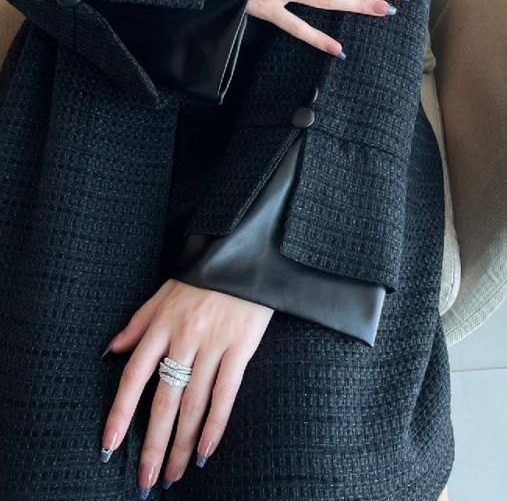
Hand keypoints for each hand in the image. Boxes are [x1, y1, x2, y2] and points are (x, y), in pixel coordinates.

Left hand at [100, 278, 273, 493]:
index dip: (121, 412)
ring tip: (175, 473)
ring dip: (183, 444)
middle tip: (145, 480)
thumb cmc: (203, 274)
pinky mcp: (240, 347)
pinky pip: (226, 393)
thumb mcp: (164, 292)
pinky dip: (215, 425)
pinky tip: (207, 449)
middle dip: (153, 444)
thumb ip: (138, 323)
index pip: (135, 376)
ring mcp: (213, 344)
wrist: (244, 254)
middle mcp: (184, 337)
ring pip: (194, 404)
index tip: (109, 444)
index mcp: (162, 325)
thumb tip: (112, 350)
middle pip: (164, 400)